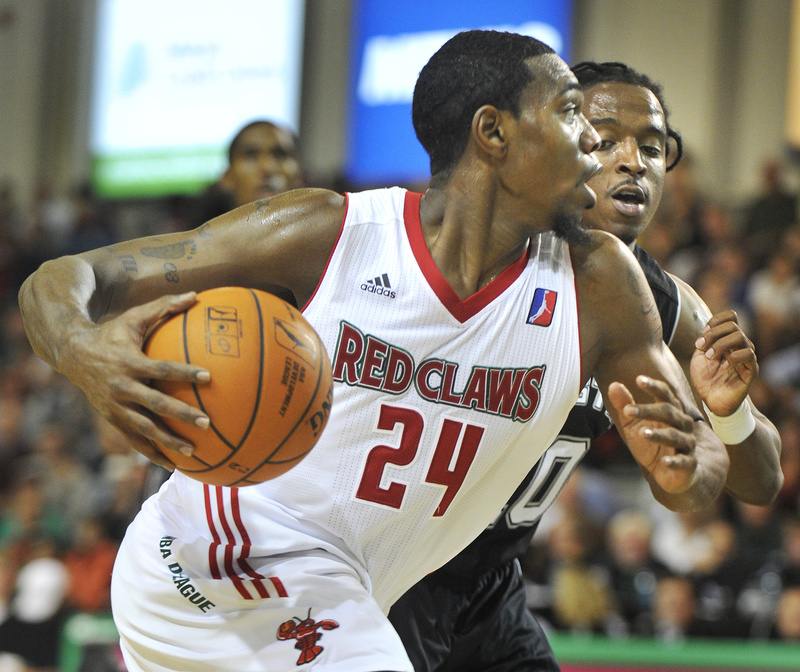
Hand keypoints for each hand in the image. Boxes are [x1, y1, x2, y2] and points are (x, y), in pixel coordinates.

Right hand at [60, 292, 209, 468]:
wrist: (72, 353)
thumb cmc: (111, 332)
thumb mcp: (134, 317)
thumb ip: (164, 307)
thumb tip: (196, 295)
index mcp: (129, 362)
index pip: (162, 369)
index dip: (185, 373)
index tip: (209, 377)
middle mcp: (121, 387)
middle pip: (155, 404)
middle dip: (181, 414)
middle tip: (206, 422)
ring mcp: (114, 407)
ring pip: (144, 429)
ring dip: (168, 441)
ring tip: (193, 452)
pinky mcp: (111, 419)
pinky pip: (134, 440)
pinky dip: (152, 453)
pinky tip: (173, 465)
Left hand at [607, 375, 697, 493]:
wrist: (669, 474)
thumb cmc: (652, 445)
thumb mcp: (633, 424)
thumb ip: (625, 405)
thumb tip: (613, 385)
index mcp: (671, 412)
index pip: (665, 395)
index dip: (654, 386)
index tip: (639, 379)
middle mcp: (682, 425)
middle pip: (669, 412)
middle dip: (649, 410)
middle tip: (628, 410)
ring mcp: (687, 445)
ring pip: (675, 436)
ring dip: (659, 435)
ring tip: (642, 433)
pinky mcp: (688, 465)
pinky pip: (684, 462)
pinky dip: (675, 462)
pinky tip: (665, 462)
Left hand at [691, 310, 756, 415]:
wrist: (711, 400)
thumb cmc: (705, 378)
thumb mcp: (699, 356)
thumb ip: (704, 340)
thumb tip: (708, 329)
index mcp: (727, 339)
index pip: (731, 317)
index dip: (716, 320)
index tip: (703, 333)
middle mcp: (739, 345)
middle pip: (733, 325)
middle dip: (713, 334)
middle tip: (702, 347)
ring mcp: (746, 356)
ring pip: (740, 336)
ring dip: (720, 344)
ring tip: (710, 357)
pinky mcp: (751, 370)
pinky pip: (748, 354)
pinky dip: (733, 357)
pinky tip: (724, 365)